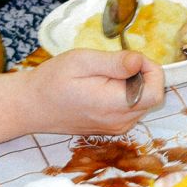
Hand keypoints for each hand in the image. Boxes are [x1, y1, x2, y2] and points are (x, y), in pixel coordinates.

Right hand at [27, 48, 164, 134]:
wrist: (31, 107)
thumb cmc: (52, 81)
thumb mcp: (82, 61)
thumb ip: (114, 63)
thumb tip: (140, 61)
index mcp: (113, 106)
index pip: (155, 92)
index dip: (151, 70)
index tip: (131, 58)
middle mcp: (119, 122)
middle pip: (152, 96)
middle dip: (142, 75)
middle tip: (114, 65)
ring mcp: (116, 128)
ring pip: (143, 102)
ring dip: (133, 85)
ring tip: (104, 77)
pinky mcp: (112, 128)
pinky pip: (132, 109)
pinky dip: (125, 94)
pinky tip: (102, 88)